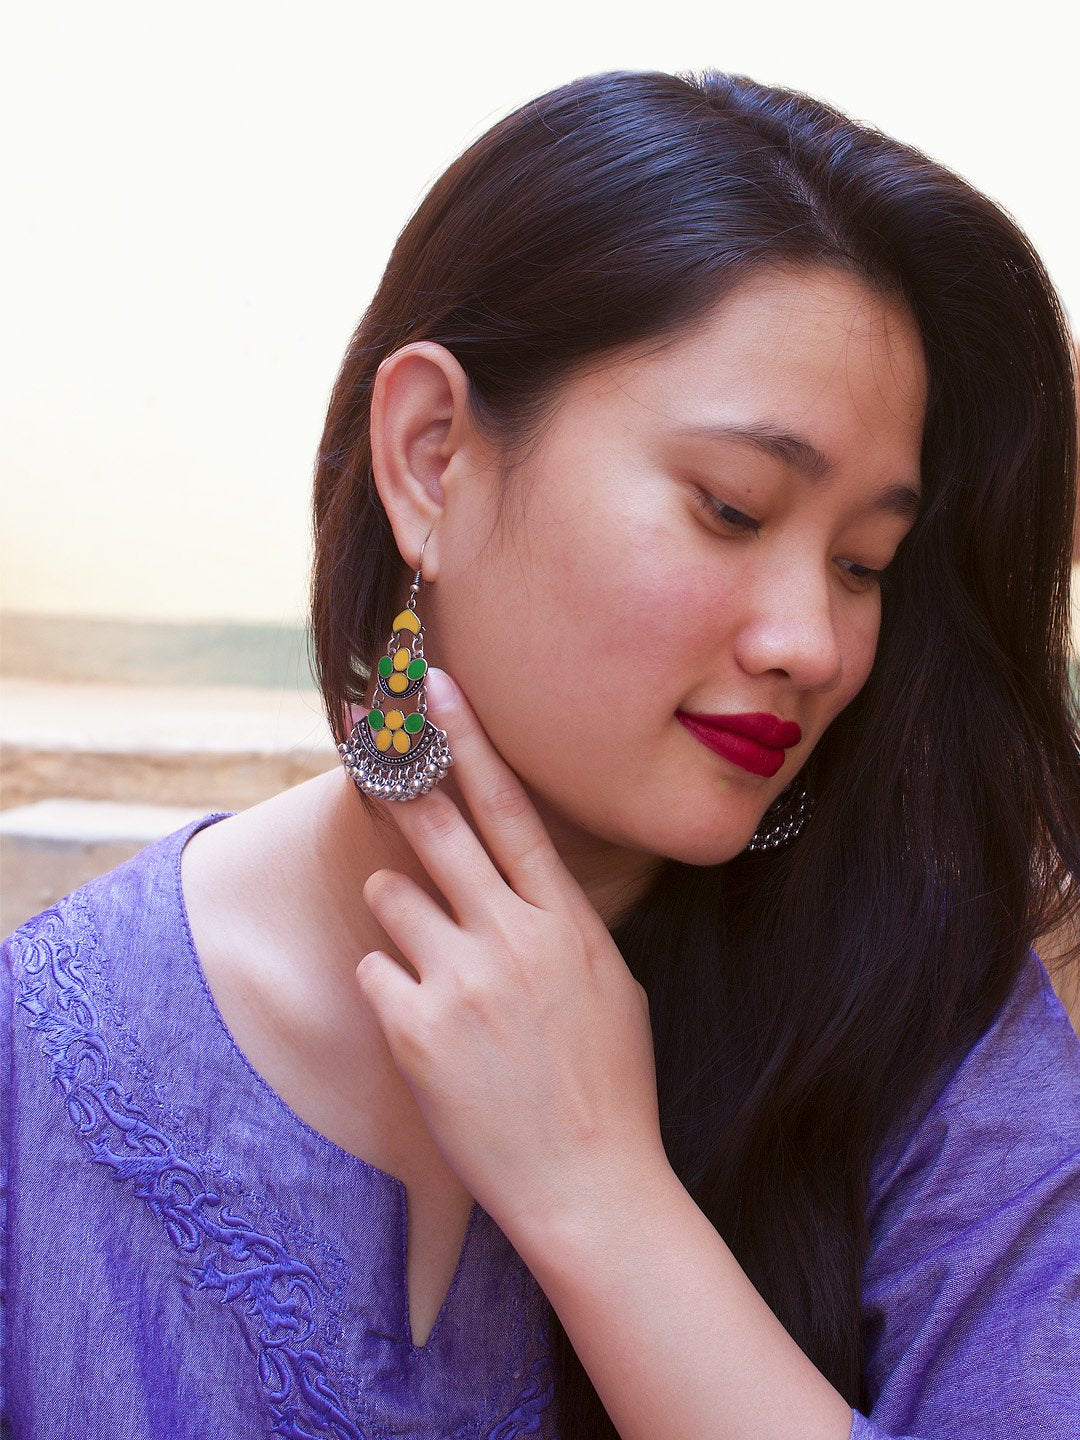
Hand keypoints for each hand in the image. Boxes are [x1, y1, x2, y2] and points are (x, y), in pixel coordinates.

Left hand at [354, 668, 667, 1254]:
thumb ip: (560, 923)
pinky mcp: (415, 1030)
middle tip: (368, 729)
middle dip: (399, 774)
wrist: (591, 1187)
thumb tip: (519, 881)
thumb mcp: (610, 983)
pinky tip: (422, 1022)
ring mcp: (461, 980)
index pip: (510, 809)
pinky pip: (375, 970)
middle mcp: (512, 936)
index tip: (434, 691)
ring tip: (429, 955)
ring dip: (398, 910)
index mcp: (564, 921)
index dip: (468, 742)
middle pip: (437, 826)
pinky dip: (390, 985)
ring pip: (391, 894)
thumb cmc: (608, 1086)